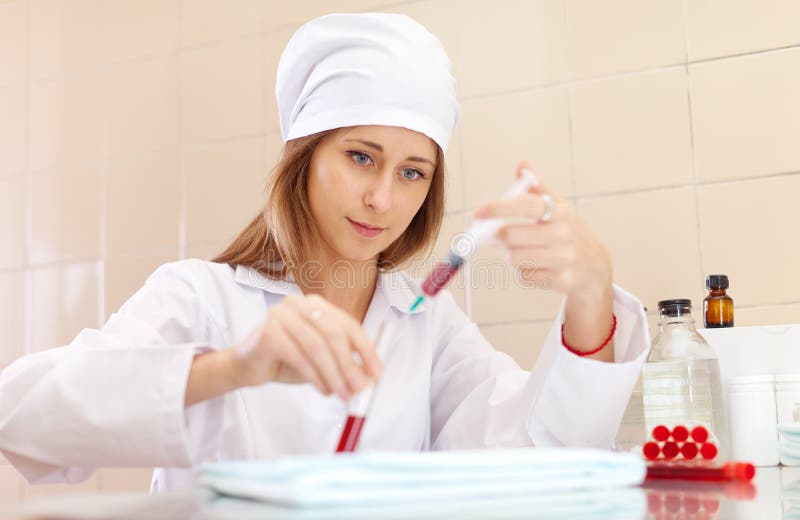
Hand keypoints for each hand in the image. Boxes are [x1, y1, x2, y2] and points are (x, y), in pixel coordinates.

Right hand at [229, 293, 381, 400]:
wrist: (247, 366)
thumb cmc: (287, 360)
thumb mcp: (322, 361)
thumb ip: (344, 363)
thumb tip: (370, 377)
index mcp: (316, 304)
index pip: (348, 324)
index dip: (366, 349)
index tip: (376, 372)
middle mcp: (299, 303)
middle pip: (333, 333)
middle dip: (349, 364)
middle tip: (359, 388)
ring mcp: (281, 314)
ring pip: (317, 345)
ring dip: (333, 373)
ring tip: (341, 394)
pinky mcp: (268, 331)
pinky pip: (298, 356)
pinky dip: (315, 376)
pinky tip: (323, 389)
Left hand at [473, 161, 612, 298]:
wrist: (596, 267)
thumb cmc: (570, 232)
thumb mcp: (560, 208)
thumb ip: (538, 187)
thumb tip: (522, 165)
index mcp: (560, 212)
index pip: (525, 205)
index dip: (498, 207)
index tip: (477, 212)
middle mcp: (563, 234)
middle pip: (510, 236)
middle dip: (499, 237)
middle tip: (498, 236)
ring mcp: (564, 258)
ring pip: (514, 258)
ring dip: (512, 256)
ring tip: (526, 252)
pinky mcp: (562, 281)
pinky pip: (524, 276)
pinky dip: (524, 273)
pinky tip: (537, 268)